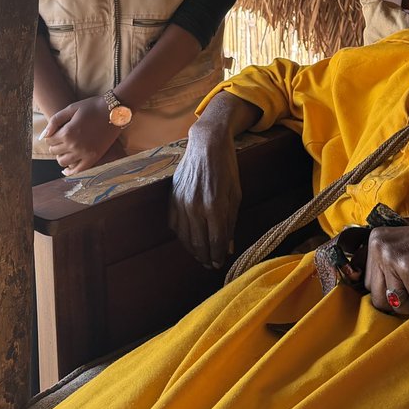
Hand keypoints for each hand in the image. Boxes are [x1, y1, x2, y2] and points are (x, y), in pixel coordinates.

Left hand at [42, 96, 121, 175]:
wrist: (115, 111)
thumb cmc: (92, 107)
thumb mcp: (71, 108)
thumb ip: (55, 121)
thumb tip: (44, 135)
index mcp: (67, 132)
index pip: (49, 141)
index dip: (51, 136)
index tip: (57, 132)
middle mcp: (74, 145)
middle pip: (54, 152)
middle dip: (55, 145)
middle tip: (62, 139)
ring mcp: (84, 153)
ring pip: (63, 162)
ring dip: (61, 156)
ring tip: (66, 149)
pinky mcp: (93, 158)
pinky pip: (78, 171)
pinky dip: (70, 171)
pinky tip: (67, 168)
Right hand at [168, 123, 240, 268]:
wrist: (207, 144)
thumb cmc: (227, 168)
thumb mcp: (236, 194)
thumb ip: (231, 222)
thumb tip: (229, 248)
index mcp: (215, 206)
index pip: (216, 242)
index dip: (219, 256)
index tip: (220, 263)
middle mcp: (195, 207)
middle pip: (199, 244)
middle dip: (206, 258)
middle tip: (211, 264)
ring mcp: (181, 202)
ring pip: (185, 238)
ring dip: (193, 250)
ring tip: (201, 256)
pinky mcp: (172, 197)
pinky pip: (174, 225)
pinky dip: (181, 236)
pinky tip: (189, 238)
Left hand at [364, 220, 408, 315]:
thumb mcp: (403, 250)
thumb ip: (386, 268)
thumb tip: (374, 300)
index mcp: (375, 241)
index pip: (370, 286)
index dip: (394, 291)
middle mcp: (379, 247)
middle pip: (379, 300)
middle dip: (404, 300)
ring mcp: (394, 257)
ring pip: (398, 305)